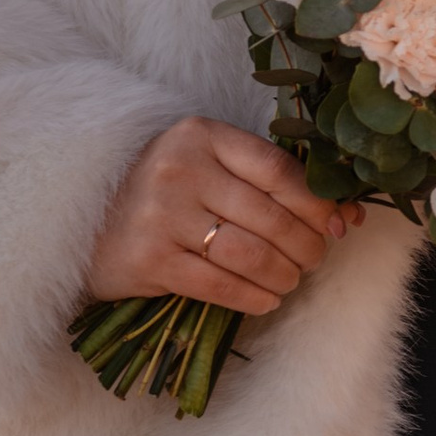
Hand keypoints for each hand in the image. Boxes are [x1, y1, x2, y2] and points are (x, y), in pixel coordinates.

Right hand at [86, 116, 349, 316]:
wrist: (86, 221)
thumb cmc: (165, 194)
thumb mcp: (212, 168)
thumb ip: (271, 182)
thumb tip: (349, 215)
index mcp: (201, 136)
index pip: (279, 170)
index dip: (318, 203)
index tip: (338, 225)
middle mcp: (180, 169)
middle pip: (271, 216)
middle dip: (307, 246)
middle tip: (314, 259)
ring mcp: (161, 214)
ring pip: (251, 254)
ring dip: (284, 275)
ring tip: (290, 280)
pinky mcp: (149, 259)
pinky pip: (220, 285)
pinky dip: (254, 297)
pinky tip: (266, 299)